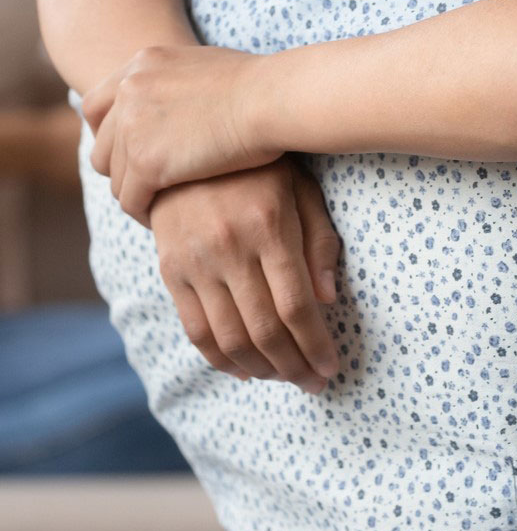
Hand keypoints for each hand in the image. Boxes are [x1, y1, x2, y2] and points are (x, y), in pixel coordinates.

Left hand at [83, 45, 276, 223]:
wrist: (275, 98)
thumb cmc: (263, 85)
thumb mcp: (208, 67)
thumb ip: (181, 83)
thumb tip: (185, 100)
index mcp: (142, 64)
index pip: (98, 106)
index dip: (110, 134)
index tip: (133, 152)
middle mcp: (129, 91)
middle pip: (102, 145)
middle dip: (121, 168)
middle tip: (148, 185)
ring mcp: (134, 128)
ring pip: (115, 176)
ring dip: (134, 193)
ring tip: (158, 205)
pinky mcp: (147, 162)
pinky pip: (130, 199)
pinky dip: (143, 212)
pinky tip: (163, 218)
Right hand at [149, 157, 341, 390]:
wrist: (186, 147)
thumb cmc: (262, 170)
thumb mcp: (302, 189)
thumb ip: (320, 241)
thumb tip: (329, 299)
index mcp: (269, 226)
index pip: (296, 304)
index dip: (315, 344)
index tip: (331, 367)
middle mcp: (229, 248)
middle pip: (265, 328)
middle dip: (294, 365)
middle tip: (315, 383)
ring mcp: (195, 262)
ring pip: (229, 337)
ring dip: (262, 368)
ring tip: (286, 378)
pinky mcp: (171, 271)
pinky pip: (195, 329)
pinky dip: (221, 358)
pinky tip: (246, 370)